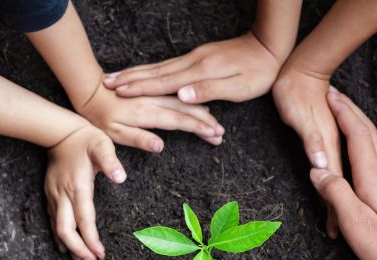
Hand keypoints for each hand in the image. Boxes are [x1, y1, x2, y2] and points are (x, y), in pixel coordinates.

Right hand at [45, 125, 125, 259]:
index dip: (91, 240)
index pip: (84, 220)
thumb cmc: (85, 138)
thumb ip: (110, 162)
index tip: (100, 254)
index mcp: (78, 187)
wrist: (59, 131)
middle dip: (78, 250)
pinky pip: (52, 221)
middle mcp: (63, 195)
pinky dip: (59, 237)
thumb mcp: (102, 145)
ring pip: (57, 229)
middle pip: (66, 230)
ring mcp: (54, 196)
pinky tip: (65, 247)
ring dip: (68, 248)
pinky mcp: (49, 195)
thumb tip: (120, 177)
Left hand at [77, 79, 223, 151]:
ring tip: (216, 125)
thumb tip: (160, 146)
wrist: (89, 91)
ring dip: (203, 113)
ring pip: (185, 102)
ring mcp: (155, 95)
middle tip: (221, 134)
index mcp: (146, 113)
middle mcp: (154, 102)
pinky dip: (192, 103)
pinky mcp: (153, 92)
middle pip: (187, 110)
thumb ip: (138, 138)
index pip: (178, 121)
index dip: (198, 128)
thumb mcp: (114, 134)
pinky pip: (177, 96)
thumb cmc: (99, 117)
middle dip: (207, 122)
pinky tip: (201, 108)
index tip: (214, 136)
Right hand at [103, 32, 283, 103]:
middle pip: (155, 71)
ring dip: (137, 73)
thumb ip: (208, 90)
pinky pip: (168, 65)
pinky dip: (151, 70)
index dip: (140, 88)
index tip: (118, 91)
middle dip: (130, 78)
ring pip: (159, 66)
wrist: (269, 46)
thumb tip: (181, 96)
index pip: (164, 81)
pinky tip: (145, 73)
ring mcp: (194, 57)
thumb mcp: (237, 88)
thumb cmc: (258, 72)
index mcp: (200, 71)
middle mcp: (193, 62)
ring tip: (117, 77)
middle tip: (106, 83)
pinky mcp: (198, 57)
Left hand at [272, 66, 339, 236]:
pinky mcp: (326, 140)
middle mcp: (334, 148)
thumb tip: (323, 165)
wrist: (302, 72)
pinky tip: (337, 190)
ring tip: (337, 220)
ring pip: (340, 179)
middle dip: (338, 210)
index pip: (336, 185)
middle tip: (336, 234)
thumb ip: (313, 141)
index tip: (335, 231)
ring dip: (338, 199)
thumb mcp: (301, 119)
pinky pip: (336, 168)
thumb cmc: (296, 94)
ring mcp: (332, 144)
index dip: (335, 208)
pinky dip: (336, 184)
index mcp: (330, 147)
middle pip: (341, 186)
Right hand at [311, 89, 376, 259]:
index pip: (357, 134)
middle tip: (334, 94)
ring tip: (343, 112)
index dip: (342, 113)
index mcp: (373, 175)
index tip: (329, 94)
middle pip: (368, 131)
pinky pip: (376, 156)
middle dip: (350, 110)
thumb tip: (317, 170)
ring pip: (374, 142)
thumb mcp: (354, 221)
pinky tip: (358, 146)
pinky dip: (364, 141)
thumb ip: (335, 192)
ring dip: (358, 123)